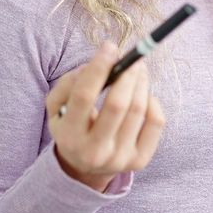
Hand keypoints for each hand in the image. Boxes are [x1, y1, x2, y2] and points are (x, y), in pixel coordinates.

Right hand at [45, 42, 165, 191]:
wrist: (84, 166)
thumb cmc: (71, 125)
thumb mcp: (57, 106)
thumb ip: (69, 83)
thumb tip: (97, 64)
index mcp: (69, 136)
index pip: (84, 96)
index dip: (99, 68)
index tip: (110, 47)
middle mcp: (94, 152)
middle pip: (117, 104)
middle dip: (127, 74)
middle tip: (132, 58)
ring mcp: (119, 159)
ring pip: (138, 110)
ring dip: (141, 82)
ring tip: (138, 70)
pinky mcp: (140, 160)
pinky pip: (155, 122)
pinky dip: (152, 101)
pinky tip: (144, 95)